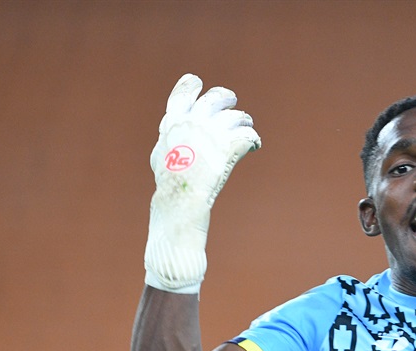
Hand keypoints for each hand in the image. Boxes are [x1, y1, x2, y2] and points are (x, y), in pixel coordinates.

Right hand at [144, 74, 261, 292]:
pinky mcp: (229, 149)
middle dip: (225, 99)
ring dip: (243, 121)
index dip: (190, 86)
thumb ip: (168, 138)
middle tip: (231, 103)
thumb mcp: (161, 157)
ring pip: (236, 117)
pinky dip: (253, 139)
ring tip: (245, 126)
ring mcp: (212, 135)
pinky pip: (248, 136)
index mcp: (174, 123)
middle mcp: (194, 123)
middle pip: (216, 100)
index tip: (196, 82)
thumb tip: (168, 127)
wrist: (180, 205)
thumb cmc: (169, 187)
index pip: (182, 94)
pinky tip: (255, 146)